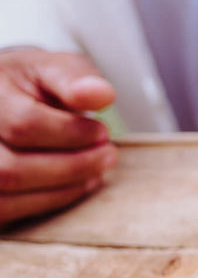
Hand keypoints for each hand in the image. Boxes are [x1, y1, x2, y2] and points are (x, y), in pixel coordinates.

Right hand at [0, 49, 118, 225]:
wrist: (5, 98)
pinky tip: (74, 185)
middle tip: (108, 155)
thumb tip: (102, 94)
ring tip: (95, 171)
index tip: (103, 132)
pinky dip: (46, 202)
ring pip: (5, 194)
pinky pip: (5, 210)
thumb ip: (75, 78)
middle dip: (71, 167)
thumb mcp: (53, 67)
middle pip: (10, 169)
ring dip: (61, 189)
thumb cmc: (32, 84)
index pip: (24, 124)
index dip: (70, 133)